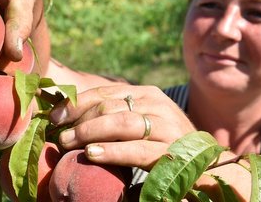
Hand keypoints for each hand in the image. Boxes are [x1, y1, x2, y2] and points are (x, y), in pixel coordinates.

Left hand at [49, 85, 196, 170]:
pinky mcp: (171, 153)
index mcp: (148, 94)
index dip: (76, 103)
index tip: (54, 115)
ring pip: (120, 123)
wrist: (206, 166)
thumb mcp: (141, 123)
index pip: (105, 93)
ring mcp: (167, 127)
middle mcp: (158, 105)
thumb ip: (115, 115)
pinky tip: (91, 155)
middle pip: (109, 107)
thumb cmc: (163, 144)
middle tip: (58, 134)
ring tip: (67, 142)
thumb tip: (69, 112)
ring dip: (88, 133)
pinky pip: (136, 150)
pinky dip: (111, 152)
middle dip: (78, 120)